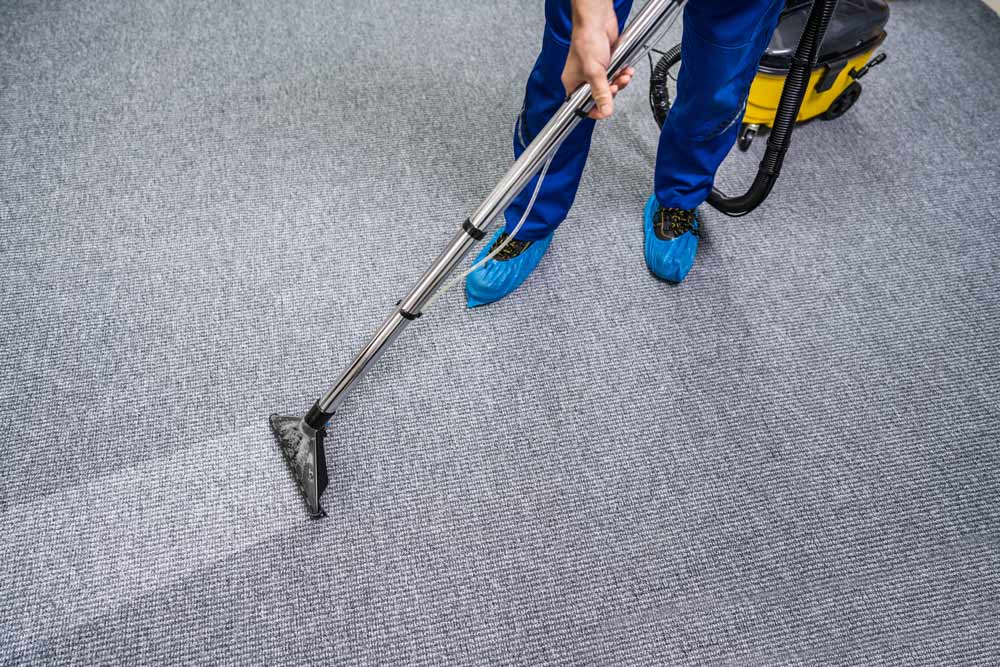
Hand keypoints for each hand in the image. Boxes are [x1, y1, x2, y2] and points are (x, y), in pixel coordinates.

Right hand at [561, 2, 634, 119]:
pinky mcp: (606, 64)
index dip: (594, 110)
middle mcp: (583, 78)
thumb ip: (601, 93)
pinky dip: (622, 73)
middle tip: (615, 85)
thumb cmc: (586, 41)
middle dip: (611, 91)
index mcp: (573, 83)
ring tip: (623, 75)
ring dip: (620, 82)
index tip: (605, 110)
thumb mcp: (594, 72)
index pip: (582, 105)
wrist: (597, 20)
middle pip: (599, 96)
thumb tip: (605, 111)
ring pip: (610, 86)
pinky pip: (616, 75)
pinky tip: (625, 69)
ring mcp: (595, 71)